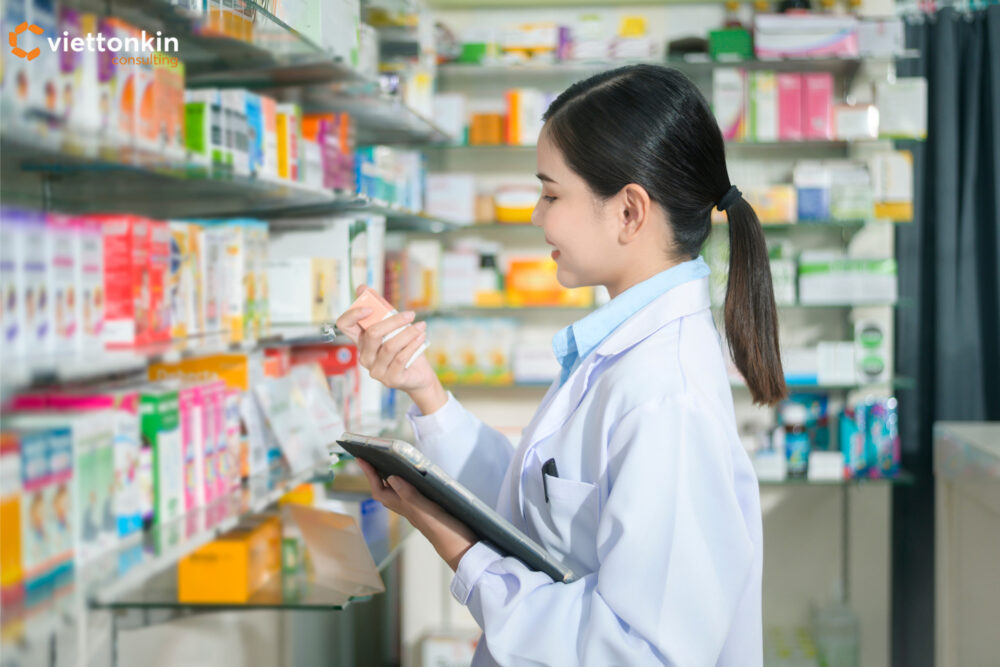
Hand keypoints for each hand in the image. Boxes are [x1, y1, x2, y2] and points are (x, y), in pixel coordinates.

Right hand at [335, 285, 437, 393]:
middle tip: (410, 314)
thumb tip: (362, 287)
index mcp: (361, 341)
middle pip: (372, 334)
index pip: (344, 325)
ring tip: (421, 326)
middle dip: (393, 321)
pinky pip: (400, 358)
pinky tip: (421, 337)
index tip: (370, 308)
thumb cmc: (404, 348)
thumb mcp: (393, 328)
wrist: (419, 374)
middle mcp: (365, 356)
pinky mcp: (390, 379)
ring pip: (389, 346)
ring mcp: (375, 370)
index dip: (353, 315)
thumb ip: (381, 310)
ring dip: (408, 333)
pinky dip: (413, 345)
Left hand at [357, 459, 475, 571]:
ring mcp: (420, 510)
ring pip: (399, 493)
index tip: (361, 458)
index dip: (370, 475)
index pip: (381, 490)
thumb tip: (391, 477)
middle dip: (377, 474)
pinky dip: (409, 483)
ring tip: (389, 462)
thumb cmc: (447, 532)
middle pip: (386, 491)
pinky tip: (416, 476)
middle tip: (372, 457)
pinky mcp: (432, 510)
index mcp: (406, 508)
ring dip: (392, 478)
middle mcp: (410, 509)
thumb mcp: (428, 512)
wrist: (464, 550)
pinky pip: (413, 494)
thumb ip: (410, 495)